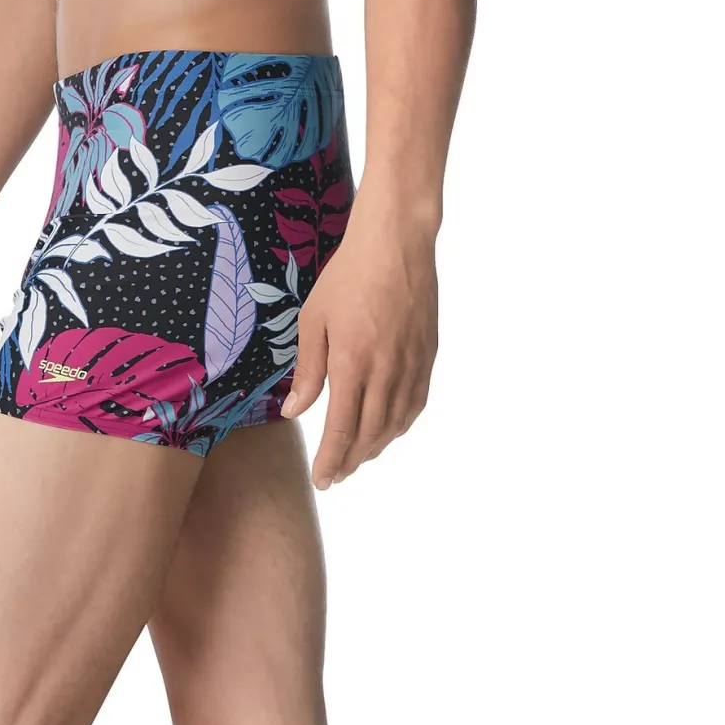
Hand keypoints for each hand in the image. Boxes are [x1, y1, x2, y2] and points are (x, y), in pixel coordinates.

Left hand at [281, 186, 437, 488]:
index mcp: (354, 364)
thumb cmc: (347, 277)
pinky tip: (387, 429)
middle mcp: (387, 372)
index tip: (321, 480)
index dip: (331, 461)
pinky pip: (416, 403)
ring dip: (376, 447)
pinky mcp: (428, 356)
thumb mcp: (313, 321)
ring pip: (396, 423)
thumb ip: (307, 372)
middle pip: (370, 435)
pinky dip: (400, 425)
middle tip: (335, 476)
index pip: (342, 430)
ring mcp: (412, 365)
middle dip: (351, 461)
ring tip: (356, 458)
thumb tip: (295, 412)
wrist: (396, 244)